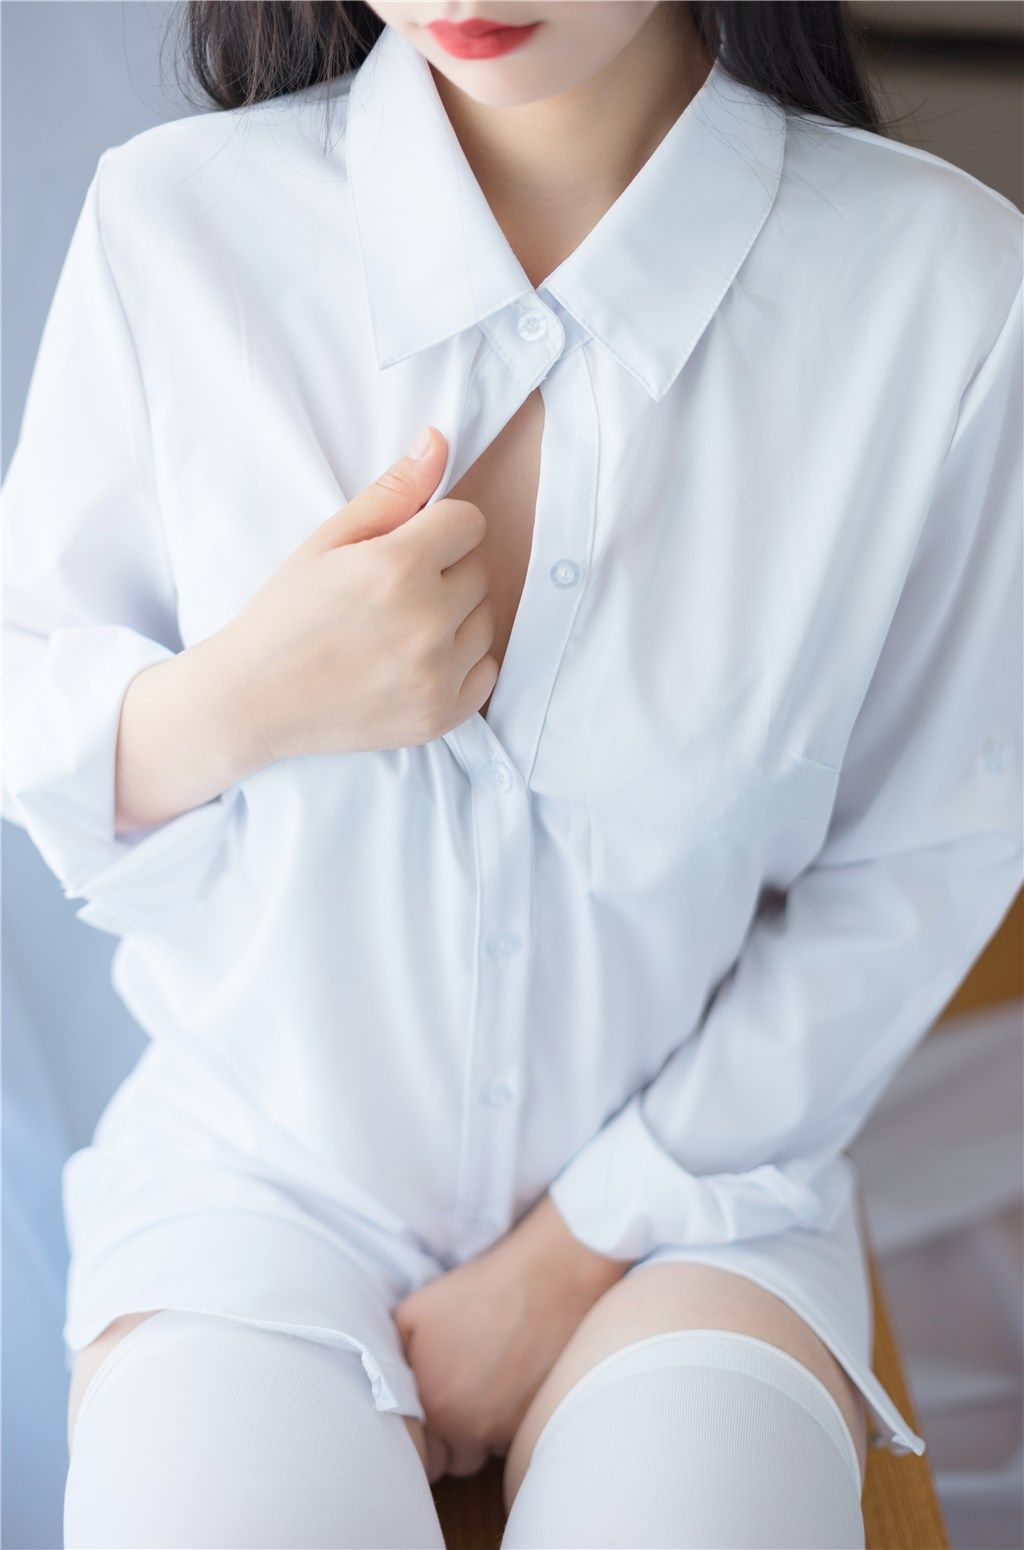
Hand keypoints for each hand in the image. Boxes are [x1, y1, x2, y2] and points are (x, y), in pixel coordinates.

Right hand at [213, 425, 498, 766]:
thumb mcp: (327, 542)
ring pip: (486, 621)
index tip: (407, 547)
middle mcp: (425, 621)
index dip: (439, 528)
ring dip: (456, 618)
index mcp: (397, 567)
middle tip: (393, 592)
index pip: (469, 522)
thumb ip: (392, 492)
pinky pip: (487, 672)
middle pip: (480, 571)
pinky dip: (463, 665)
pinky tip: (417, 660)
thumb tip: (437, 441)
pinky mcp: (441, 715)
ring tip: (402, 627)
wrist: (253, 700)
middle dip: (445, 571)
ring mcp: (436, 674)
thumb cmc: (286, 614)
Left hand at [392, 1192, 631, 1482]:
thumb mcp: (415, 1310)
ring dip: (480, 1433)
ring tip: (483, 1391)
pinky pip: (513, 1437)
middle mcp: (467, 1426)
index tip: (426, 1415)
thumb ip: (393, 1352)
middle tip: (454, 1403)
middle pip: (453, 1462)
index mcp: (432, 1402)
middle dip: (450, 1441)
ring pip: (485, 1451)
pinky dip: (509, 1421)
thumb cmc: (479, 1290)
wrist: (545, 1280)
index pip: (421, 1454)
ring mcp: (505, 1427)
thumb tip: (389, 1377)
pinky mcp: (535, 1418)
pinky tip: (509, 1384)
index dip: (422, 1437)